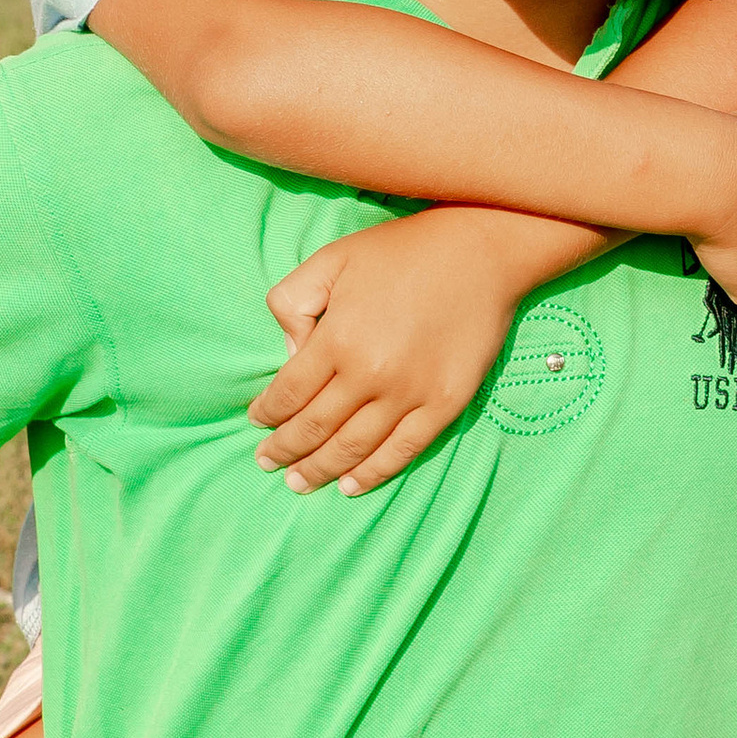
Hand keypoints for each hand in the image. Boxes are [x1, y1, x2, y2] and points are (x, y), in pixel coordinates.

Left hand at [250, 212, 547, 493]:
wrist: (479, 252)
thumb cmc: (401, 252)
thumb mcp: (331, 259)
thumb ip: (293, 302)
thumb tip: (289, 354)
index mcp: (337, 339)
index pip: (289, 393)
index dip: (268, 413)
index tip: (257, 422)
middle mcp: (369, 374)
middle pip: (315, 427)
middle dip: (286, 450)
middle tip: (268, 463)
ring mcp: (410, 393)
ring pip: (354, 448)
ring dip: (321, 469)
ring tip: (300, 483)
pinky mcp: (445, 404)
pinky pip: (403, 450)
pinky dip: (373, 473)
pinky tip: (351, 485)